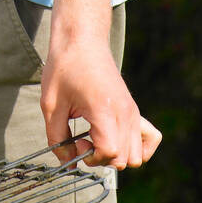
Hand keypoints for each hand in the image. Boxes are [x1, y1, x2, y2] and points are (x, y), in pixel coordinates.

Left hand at [40, 38, 161, 168]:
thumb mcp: (50, 104)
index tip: (76, 142)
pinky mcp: (133, 109)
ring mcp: (132, 112)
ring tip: (96, 138)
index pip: (110, 152)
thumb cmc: (64, 67)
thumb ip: (56, 137)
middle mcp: (125, 113)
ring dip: (116, 155)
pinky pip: (151, 139)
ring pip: (137, 156)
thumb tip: (67, 162)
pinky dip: (138, 148)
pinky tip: (117, 139)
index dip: (91, 156)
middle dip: (101, 159)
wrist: (82, 40)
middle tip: (82, 140)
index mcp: (105, 110)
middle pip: (123, 159)